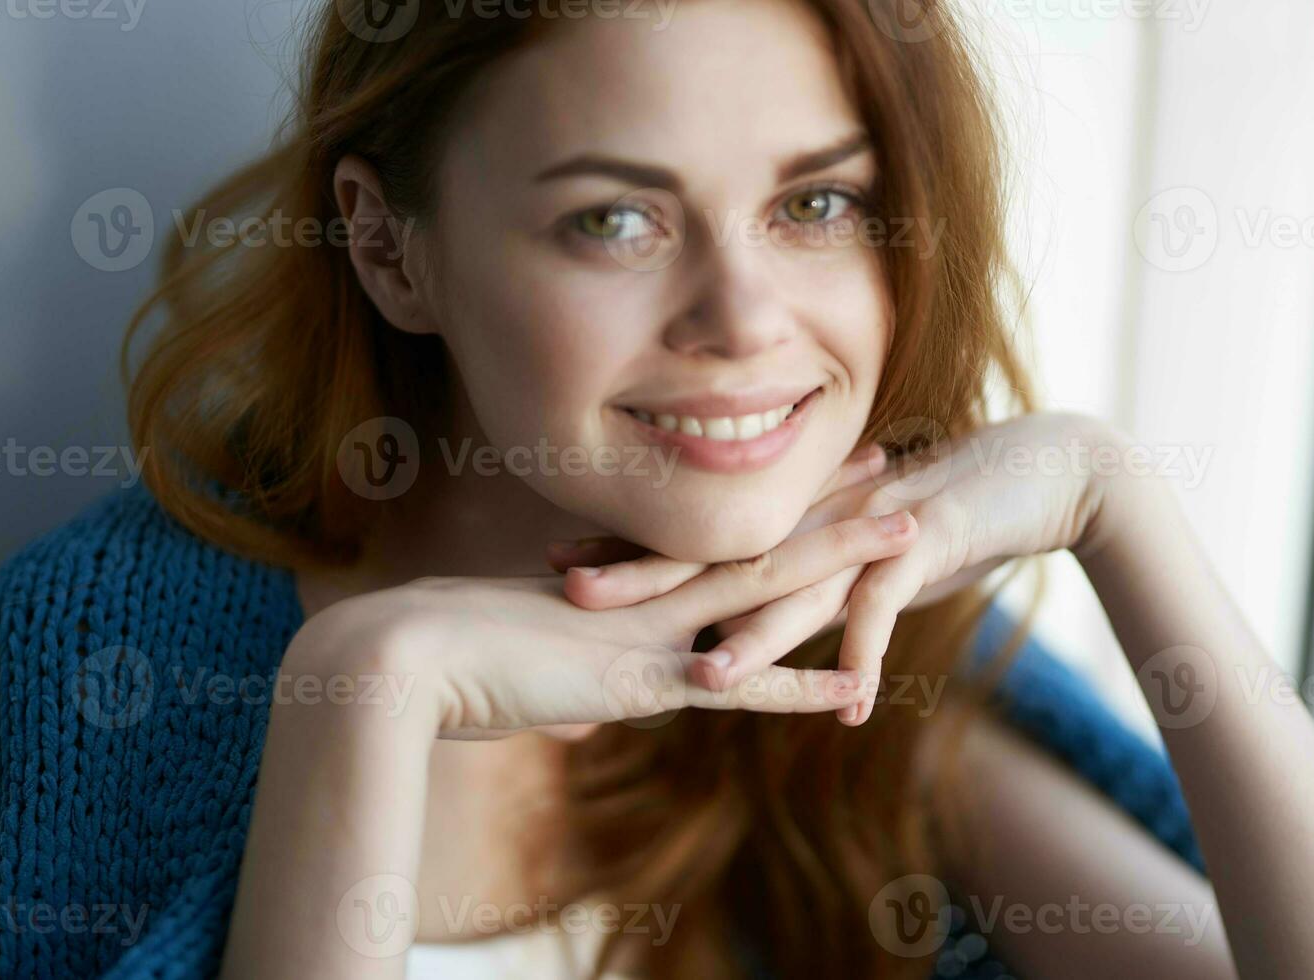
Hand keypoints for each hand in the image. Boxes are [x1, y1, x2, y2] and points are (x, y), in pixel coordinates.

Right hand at [283, 511, 919, 739]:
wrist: (405, 657)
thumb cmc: (445, 653)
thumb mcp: (523, 665)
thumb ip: (570, 688)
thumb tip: (583, 718)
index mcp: (630, 585)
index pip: (715, 535)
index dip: (770, 503)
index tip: (815, 468)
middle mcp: (653, 597)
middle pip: (756, 538)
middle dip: (826, 504)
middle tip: (887, 461)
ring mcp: (653, 633)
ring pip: (769, 584)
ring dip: (844, 560)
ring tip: (909, 528)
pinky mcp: (641, 683)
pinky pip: (738, 687)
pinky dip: (798, 689)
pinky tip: (858, 686)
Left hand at [546, 412, 1116, 725]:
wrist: (1038, 472)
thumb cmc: (945, 513)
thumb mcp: (865, 555)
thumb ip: (817, 585)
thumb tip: (769, 619)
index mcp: (796, 523)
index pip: (703, 540)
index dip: (634, 552)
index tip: (563, 561)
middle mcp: (819, 526)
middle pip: (723, 558)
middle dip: (650, 579)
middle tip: (574, 593)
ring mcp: (868, 535)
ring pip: (800, 588)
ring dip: (756, 636)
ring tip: (706, 679)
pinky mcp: (925, 547)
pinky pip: (893, 607)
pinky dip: (873, 653)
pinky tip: (856, 704)